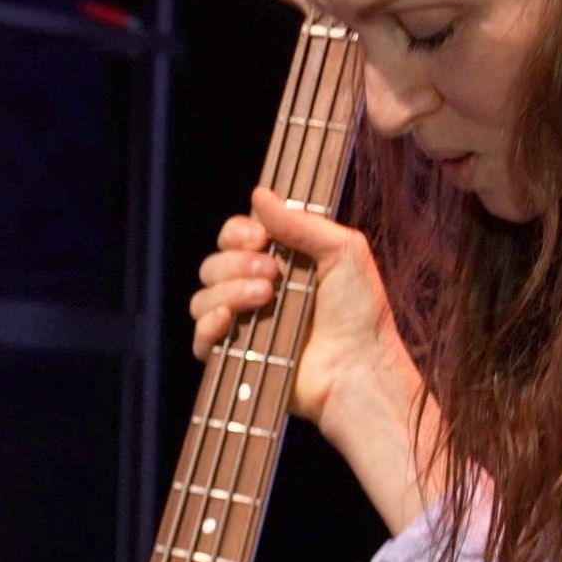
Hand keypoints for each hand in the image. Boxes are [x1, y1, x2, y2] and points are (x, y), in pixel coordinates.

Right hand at [187, 186, 395, 425]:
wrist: (358, 367)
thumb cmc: (360, 313)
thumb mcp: (343, 251)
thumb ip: (301, 221)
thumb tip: (259, 194)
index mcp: (280, 262)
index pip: (235, 237)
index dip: (238, 232)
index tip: (259, 237)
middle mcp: (256, 291)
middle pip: (213, 264)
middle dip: (236, 262)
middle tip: (272, 274)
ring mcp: (245, 325)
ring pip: (204, 297)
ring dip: (228, 291)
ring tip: (265, 298)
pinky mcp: (236, 359)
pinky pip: (200, 338)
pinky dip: (208, 325)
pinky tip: (229, 320)